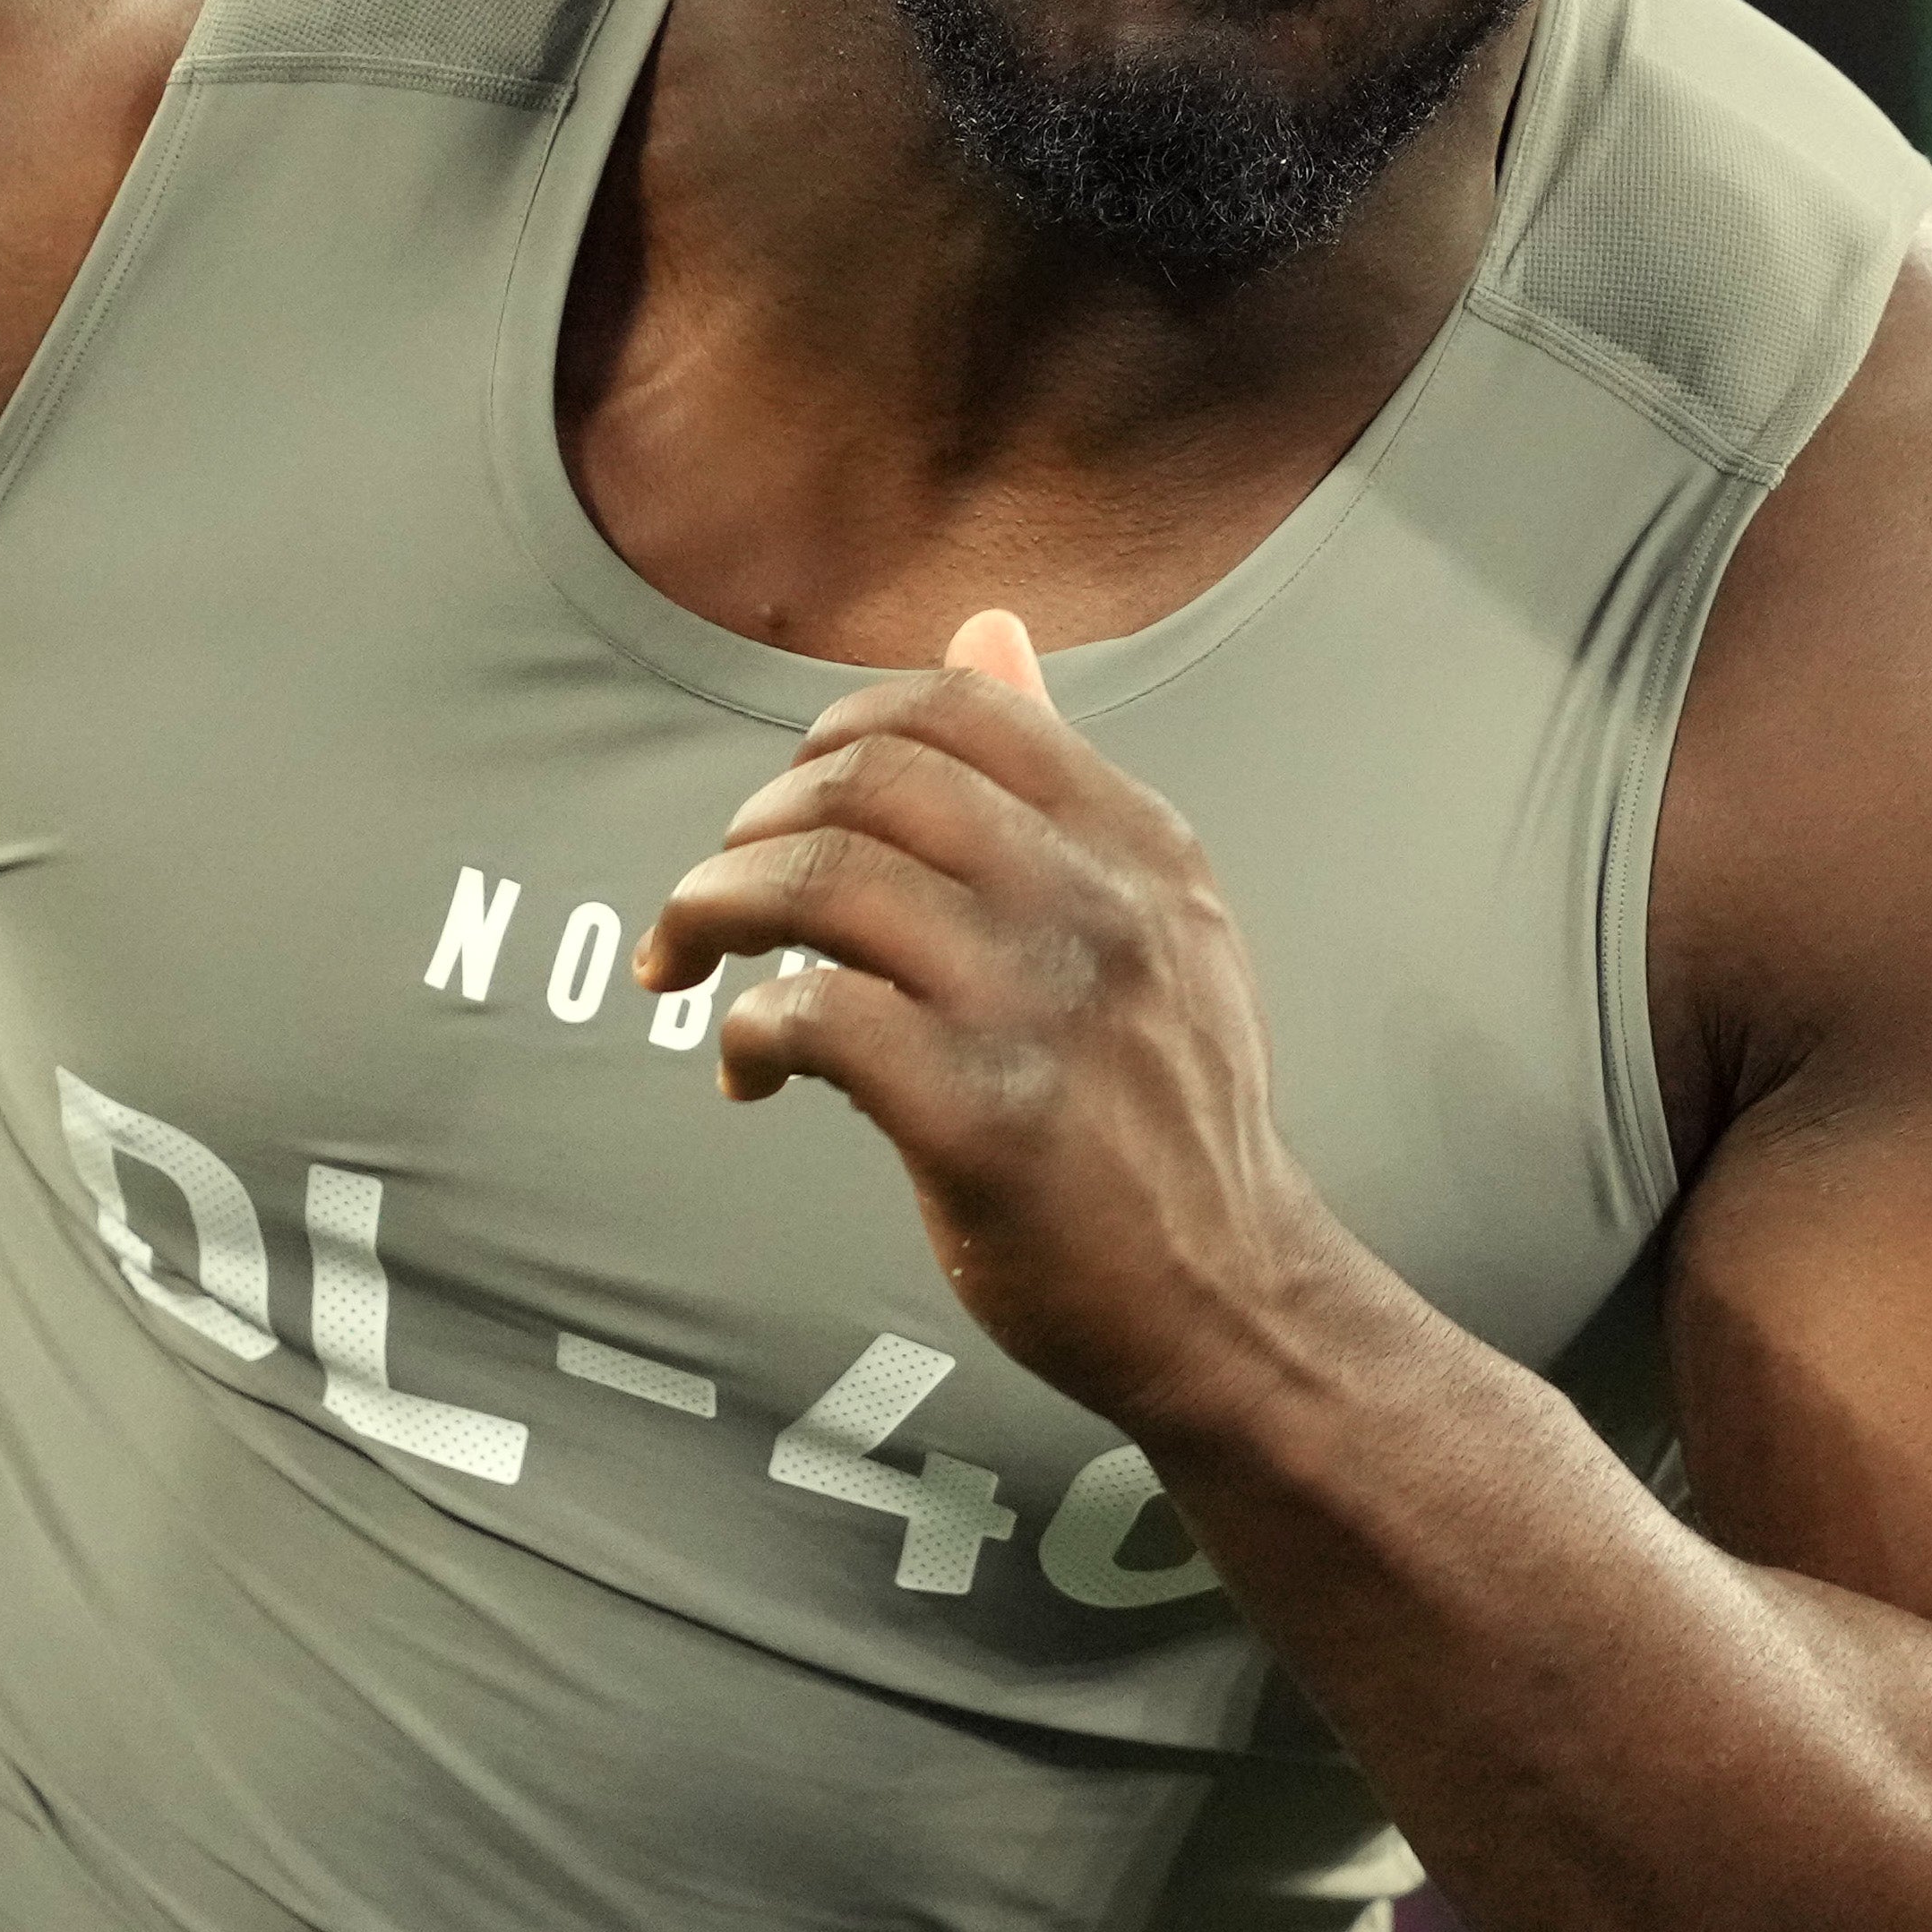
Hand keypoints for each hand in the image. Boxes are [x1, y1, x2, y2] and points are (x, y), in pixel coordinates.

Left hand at [641, 610, 1368, 1443]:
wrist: (1235, 1302)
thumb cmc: (1166, 1118)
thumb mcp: (1155, 920)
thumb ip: (1060, 780)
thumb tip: (987, 630)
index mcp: (1137, 843)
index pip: (956, 705)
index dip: (834, 732)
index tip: (789, 805)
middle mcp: (1098, 905)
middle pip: (865, 779)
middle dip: (753, 824)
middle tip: (720, 898)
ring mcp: (1042, 1010)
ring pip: (818, 882)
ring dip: (715, 911)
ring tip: (696, 965)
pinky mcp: (983, 1120)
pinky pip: (812, 1016)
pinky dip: (747, 1030)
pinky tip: (751, 1068)